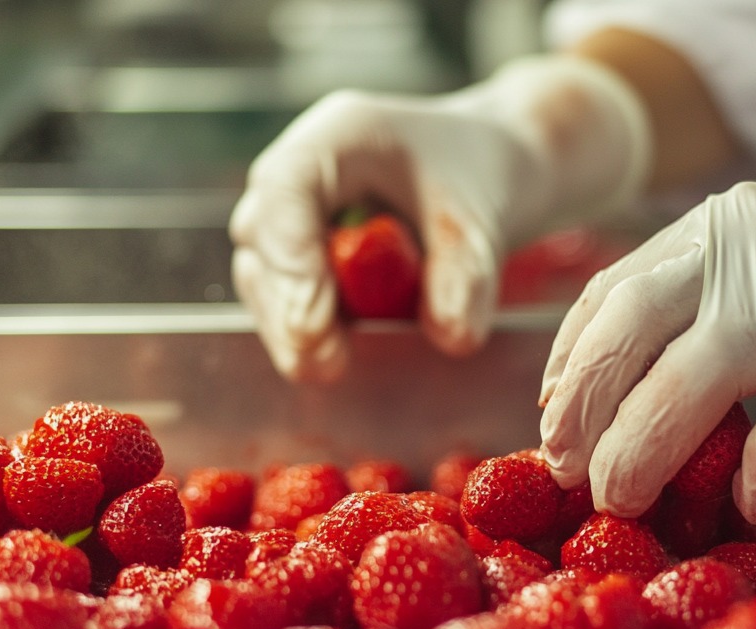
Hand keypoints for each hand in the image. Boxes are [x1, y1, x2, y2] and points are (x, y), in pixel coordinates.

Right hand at [230, 55, 648, 382]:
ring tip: (331, 366)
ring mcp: (296, 216)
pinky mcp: (305, 257)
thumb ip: (466, 276)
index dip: (291, 260)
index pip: (287, 191)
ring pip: (266, 275)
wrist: (492, 170)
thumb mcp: (483, 220)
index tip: (314, 323)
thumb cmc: (482, 173)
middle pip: (263, 239)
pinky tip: (337, 357)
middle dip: (285, 307)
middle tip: (322, 364)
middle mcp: (302, 174)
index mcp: (339, 137)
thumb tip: (450, 337)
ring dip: (292, 324)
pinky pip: (289, 297)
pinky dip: (312, 329)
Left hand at [539, 182, 755, 524]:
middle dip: (586, 409)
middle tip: (569, 476)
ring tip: (625, 502)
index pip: (615, 292)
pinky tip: (751, 509)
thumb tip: (616, 419)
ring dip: (646, 448)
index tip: (552, 427)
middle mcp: (753, 241)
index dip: (572, 366)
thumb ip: (705, 326)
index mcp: (723, 227)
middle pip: (634, 327)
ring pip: (694, 376)